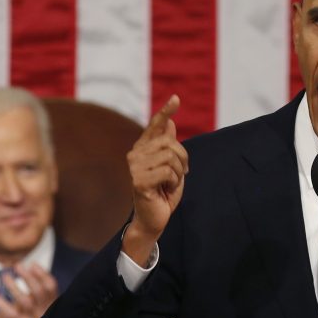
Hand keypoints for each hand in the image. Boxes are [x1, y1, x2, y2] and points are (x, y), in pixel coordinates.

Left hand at [0, 264, 59, 317]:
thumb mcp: (48, 312)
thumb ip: (45, 297)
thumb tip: (38, 275)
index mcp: (54, 306)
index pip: (51, 286)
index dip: (42, 274)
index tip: (33, 264)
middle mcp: (46, 312)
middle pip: (39, 290)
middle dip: (28, 276)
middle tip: (17, 266)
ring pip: (26, 300)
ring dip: (15, 287)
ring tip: (5, 277)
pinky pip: (13, 316)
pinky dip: (4, 306)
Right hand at [124, 95, 188, 263]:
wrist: (154, 218)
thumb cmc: (163, 192)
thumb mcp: (171, 166)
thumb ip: (168, 146)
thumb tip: (170, 122)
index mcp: (143, 148)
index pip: (154, 125)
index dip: (166, 111)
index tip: (176, 98)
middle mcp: (135, 154)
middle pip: (169, 142)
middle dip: (182, 158)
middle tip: (181, 173)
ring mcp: (134, 167)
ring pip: (170, 156)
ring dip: (178, 172)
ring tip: (170, 183)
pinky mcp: (139, 181)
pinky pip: (167, 171)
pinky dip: (174, 181)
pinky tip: (166, 189)